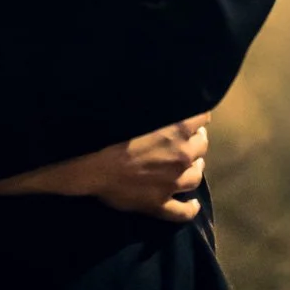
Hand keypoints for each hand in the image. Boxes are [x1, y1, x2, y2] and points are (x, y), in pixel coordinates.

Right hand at [0, 113, 210, 223]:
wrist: (88, 162)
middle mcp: (182, 155)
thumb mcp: (131, 102)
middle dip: (196, 140)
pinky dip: (189, 208)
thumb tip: (157, 78)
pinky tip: (190, 204)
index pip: (201, 117)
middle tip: (187, 138)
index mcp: (177, 128)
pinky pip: (182, 211)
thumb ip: (151, 97)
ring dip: (195, 169)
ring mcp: (172, 183)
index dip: (198, 116)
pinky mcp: (160, 205)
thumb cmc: (107, 126)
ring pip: (196, 177)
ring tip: (191, 165)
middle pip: (201, 147)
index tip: (191, 114)